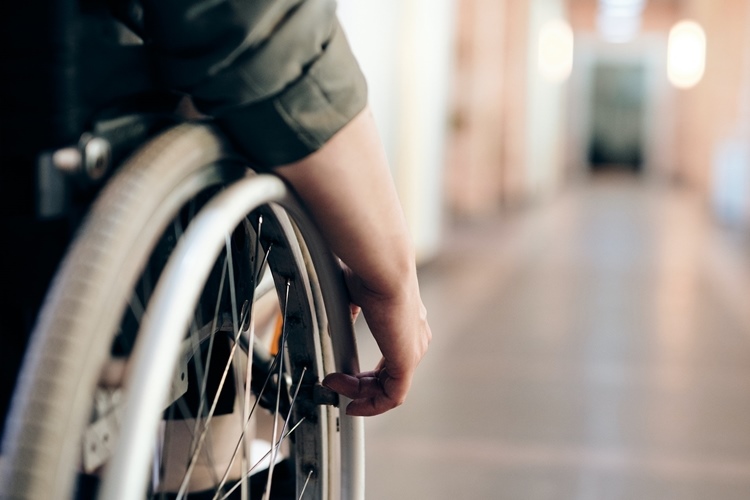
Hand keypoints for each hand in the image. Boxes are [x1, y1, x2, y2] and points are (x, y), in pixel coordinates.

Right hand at [323, 264, 430, 415]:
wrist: (383, 269)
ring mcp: (413, 351)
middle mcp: (415, 338)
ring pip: (389, 388)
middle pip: (390, 377)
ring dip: (359, 393)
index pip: (391, 359)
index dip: (367, 373)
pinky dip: (371, 405)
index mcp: (407, 322)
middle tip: (334, 383)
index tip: (343, 375)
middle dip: (359, 386)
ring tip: (335, 386)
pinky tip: (351, 402)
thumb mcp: (356, 295)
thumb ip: (351, 312)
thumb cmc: (370, 273)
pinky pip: (392, 396)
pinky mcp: (407, 362)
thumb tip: (340, 321)